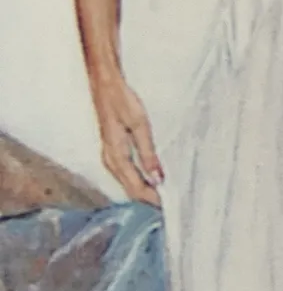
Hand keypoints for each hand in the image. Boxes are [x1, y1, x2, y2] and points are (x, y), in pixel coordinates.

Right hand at [90, 69, 163, 204]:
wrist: (105, 84)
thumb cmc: (122, 101)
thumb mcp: (139, 125)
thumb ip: (148, 153)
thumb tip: (157, 179)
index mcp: (116, 156)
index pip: (135, 187)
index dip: (152, 199)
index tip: (170, 205)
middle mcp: (109, 160)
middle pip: (129, 189)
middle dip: (148, 198)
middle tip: (170, 204)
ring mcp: (108, 155)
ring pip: (126, 182)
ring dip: (143, 190)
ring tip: (163, 194)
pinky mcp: (111, 150)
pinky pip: (124, 173)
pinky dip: (137, 180)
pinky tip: (149, 179)